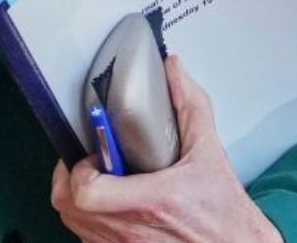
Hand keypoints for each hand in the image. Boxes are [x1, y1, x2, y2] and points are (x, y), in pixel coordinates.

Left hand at [49, 54, 282, 241]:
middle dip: (71, 179)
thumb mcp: (211, 155)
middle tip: (93, 166)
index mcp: (152, 203)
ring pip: (74, 223)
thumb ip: (190, 107)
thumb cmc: (228, 215)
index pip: (86, 191)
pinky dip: (90, 221)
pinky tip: (112, 207)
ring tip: (102, 184)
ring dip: (78, 200)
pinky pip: (88, 238)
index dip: (80, 168)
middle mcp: (133, 232)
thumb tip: (174, 70)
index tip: (98, 155)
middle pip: (68, 206)